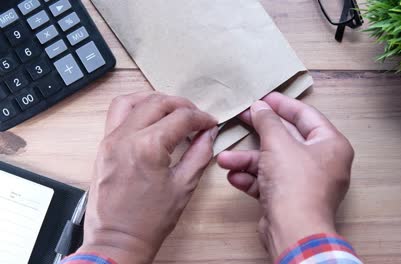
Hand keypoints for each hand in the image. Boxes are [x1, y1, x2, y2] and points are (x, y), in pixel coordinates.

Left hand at [78, 92, 217, 262]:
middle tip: (196, 116)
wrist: (117, 240)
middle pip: (159, 102)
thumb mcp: (184, 186)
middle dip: (183, 105)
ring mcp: (111, 140)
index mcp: (149, 146)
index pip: (182, 117)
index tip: (210, 123)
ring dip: (156, 99)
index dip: (202, 118)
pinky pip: (116, 113)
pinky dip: (134, 107)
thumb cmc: (149, 220)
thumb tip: (208, 134)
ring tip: (171, 110)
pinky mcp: (103, 146)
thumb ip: (200, 154)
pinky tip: (147, 116)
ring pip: (133, 100)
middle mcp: (126, 137)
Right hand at [217, 92, 353, 259]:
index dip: (283, 104)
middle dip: (260, 132)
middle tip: (242, 117)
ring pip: (273, 163)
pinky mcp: (290, 199)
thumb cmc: (295, 183)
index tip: (264, 97)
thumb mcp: (278, 143)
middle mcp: (322, 163)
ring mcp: (305, 183)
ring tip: (224, 158)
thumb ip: (267, 121)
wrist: (293, 231)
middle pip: (287, 139)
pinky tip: (234, 176)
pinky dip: (252, 179)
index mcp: (330, 144)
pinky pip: (270, 182)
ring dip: (248, 161)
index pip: (307, 115)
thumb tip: (260, 107)